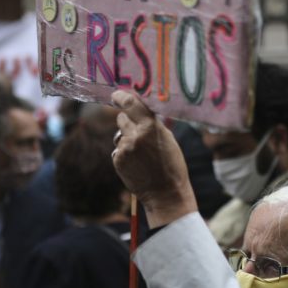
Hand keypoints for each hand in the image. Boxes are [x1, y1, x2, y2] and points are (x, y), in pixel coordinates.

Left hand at [111, 90, 196, 228]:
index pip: (131, 103)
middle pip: (122, 118)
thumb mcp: (167, 139)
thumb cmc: (172, 165)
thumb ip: (153, 124)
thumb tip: (139, 110)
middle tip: (139, 133)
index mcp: (151, 127)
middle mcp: (135, 135)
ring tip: (142, 154)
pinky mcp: (118, 160)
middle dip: (127, 121)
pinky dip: (124, 153)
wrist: (165, 193)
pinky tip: (137, 164)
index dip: (121, 97)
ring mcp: (124, 148)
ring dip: (126, 139)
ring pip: (119, 135)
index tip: (116, 95)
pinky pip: (118, 149)